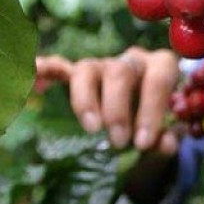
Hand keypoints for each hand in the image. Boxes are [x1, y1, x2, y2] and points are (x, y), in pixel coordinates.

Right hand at [36, 46, 179, 153]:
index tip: (144, 143)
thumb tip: (165, 144)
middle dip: (118, 108)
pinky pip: (58, 68)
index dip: (153, 108)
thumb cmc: (155, 126)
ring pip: (87, 69)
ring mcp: (102, 65)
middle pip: (120, 71)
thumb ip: (168, 139)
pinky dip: (46, 70)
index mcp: (161, 66)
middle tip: (119, 143)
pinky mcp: (76, 76)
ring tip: (91, 128)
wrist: (142, 125)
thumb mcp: (166, 135)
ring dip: (86, 100)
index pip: (160, 76)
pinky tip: (35, 72)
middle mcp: (132, 59)